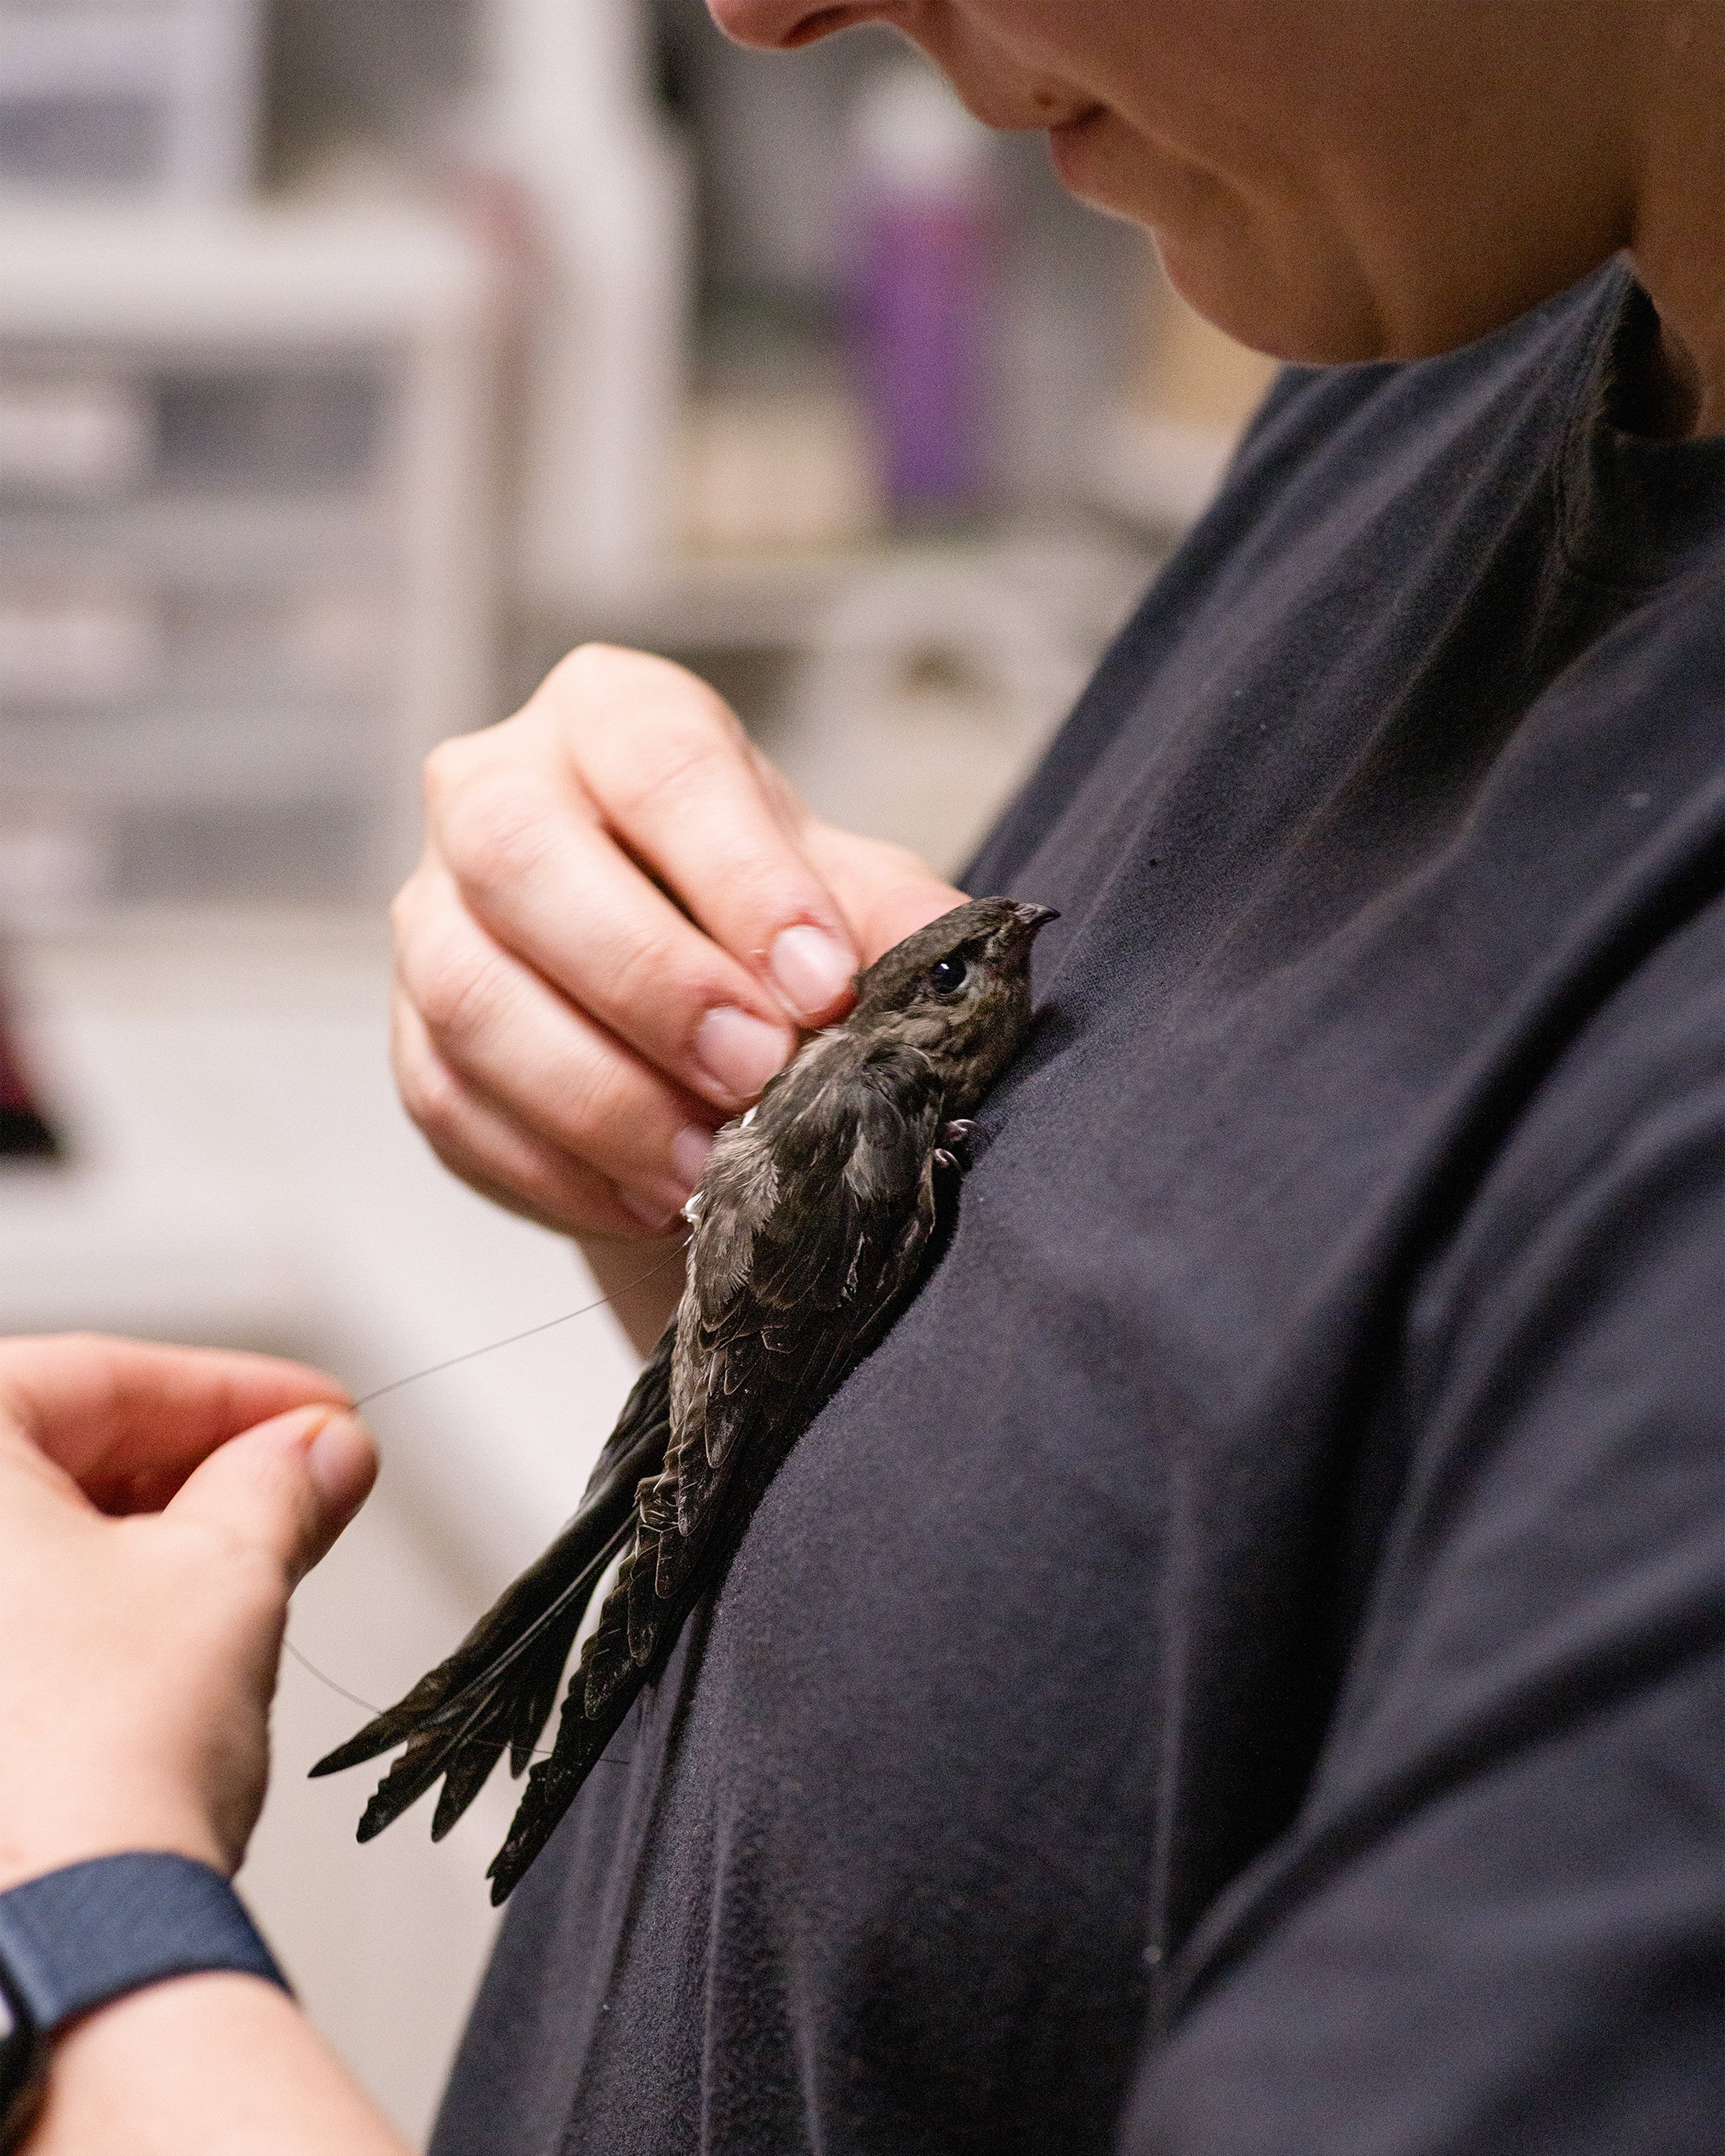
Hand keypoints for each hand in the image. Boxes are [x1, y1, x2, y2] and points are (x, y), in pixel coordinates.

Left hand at [0, 1335, 373, 1894]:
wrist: (52, 1949)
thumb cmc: (91, 1769)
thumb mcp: (228, 1574)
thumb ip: (283, 1481)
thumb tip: (321, 1451)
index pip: (107, 1374)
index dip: (242, 1391)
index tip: (322, 1414)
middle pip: (58, 1449)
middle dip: (199, 1464)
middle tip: (306, 1481)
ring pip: (29, 1537)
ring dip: (149, 1535)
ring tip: (258, 1557)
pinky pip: (7, 1616)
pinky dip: (85, 1606)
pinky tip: (172, 1626)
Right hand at [391, 644, 962, 1243]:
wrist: (688, 1001)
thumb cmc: (766, 921)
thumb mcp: (845, 894)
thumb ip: (895, 918)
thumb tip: (960, 963)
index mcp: (612, 718)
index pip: (659, 762)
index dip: (740, 875)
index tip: (823, 982)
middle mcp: (492, 790)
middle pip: (521, 858)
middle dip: (648, 980)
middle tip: (756, 1073)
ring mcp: (433, 915)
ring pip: (470, 994)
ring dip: (599, 1096)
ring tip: (708, 1167)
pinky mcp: (410, 1036)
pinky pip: (452, 1104)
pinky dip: (557, 1167)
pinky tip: (648, 1200)